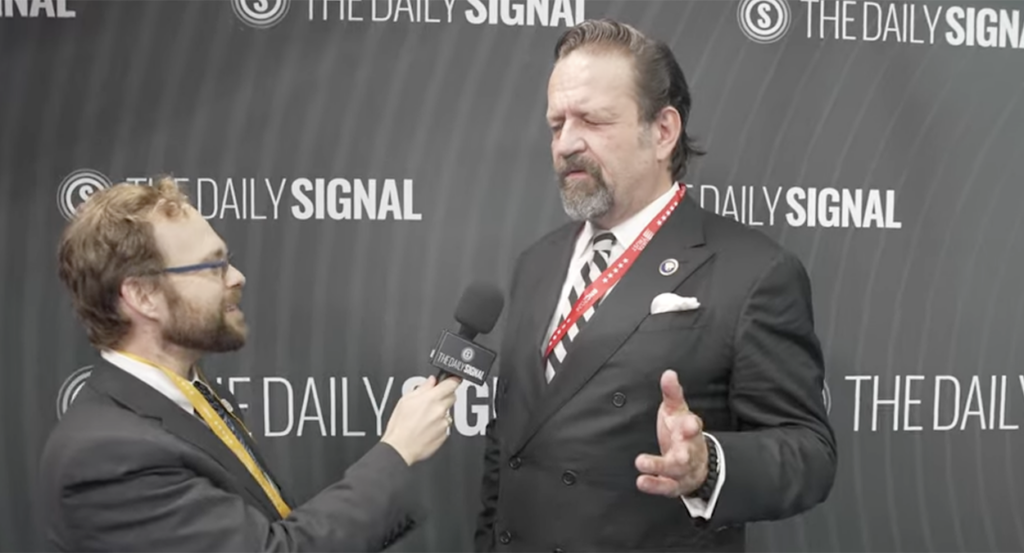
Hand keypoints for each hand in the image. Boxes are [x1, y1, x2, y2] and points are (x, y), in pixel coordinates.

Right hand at [382, 375, 460, 464]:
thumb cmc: (400, 426)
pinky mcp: (445, 434)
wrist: (400, 448)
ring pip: (448, 412)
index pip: (452, 383)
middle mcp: (440, 410)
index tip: (453, 379)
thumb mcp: (405, 400)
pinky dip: (439, 425)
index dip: (453, 380)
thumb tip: (431, 381)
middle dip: (445, 396)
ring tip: (425, 418)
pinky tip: (427, 428)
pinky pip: (445, 426)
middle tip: (432, 400)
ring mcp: (444, 423)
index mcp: (431, 398)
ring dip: (441, 412)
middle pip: (452, 396)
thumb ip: (422, 388)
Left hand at [635, 370, 707, 496]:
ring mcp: (682, 470)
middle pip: (688, 452)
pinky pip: (666, 487)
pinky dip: (654, 485)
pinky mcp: (674, 484)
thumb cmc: (682, 432)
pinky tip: (642, 481)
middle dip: (683, 452)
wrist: (698, 463)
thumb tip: (668, 373)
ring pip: (675, 470)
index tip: (690, 424)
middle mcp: (689, 451)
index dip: (692, 426)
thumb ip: (672, 393)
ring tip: (641, 462)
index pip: (694, 427)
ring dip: (659, 467)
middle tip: (677, 451)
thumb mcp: (678, 411)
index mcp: (690, 431)